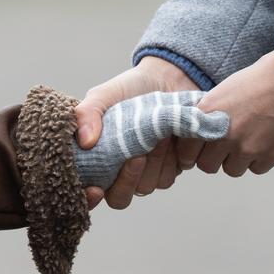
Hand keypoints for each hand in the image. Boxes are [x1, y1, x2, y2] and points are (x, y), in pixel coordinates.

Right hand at [74, 57, 197, 208]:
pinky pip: (188, 168)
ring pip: (159, 182)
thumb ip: (88, 113)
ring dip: (162, 158)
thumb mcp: (104, 96)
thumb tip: (85, 141)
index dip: (91, 198)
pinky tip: (184, 132)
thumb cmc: (130, 89)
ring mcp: (157, 170)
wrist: (168, 76)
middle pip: (125, 195)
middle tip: (142, 149)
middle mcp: (128, 173)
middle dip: (133, 174)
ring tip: (164, 132)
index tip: (97, 188)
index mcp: (102, 162)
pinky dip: (189, 149)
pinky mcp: (183, 162)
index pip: (90, 195)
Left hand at [196, 51, 273, 175]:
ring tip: (250, 139)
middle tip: (225, 147)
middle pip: (207, 165)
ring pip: (232, 169)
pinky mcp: (269, 156)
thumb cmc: (265, 77)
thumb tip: (202, 128)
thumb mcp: (228, 88)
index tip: (197, 152)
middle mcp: (224, 133)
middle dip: (214, 158)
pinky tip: (267, 140)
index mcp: (209, 112)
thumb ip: (212, 112)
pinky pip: (256, 169)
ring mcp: (247, 147)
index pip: (186, 149)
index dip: (190, 153)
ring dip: (238, 160)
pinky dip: (260, 159)